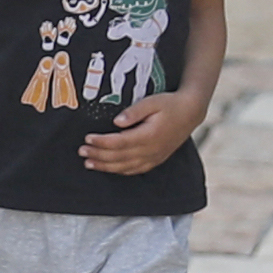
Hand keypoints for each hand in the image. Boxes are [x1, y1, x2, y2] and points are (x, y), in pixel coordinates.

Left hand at [80, 92, 198, 173]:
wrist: (190, 113)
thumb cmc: (170, 104)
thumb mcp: (152, 102)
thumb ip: (134, 111)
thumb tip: (116, 122)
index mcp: (148, 135)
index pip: (119, 142)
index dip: (101, 142)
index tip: (88, 138)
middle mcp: (150, 150)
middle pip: (118, 157)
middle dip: (98, 155)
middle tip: (82, 151)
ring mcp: (153, 157)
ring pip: (125, 167)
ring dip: (105, 166)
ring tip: (89, 163)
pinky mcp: (155, 160)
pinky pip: (134, 170)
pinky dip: (119, 171)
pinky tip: (109, 168)